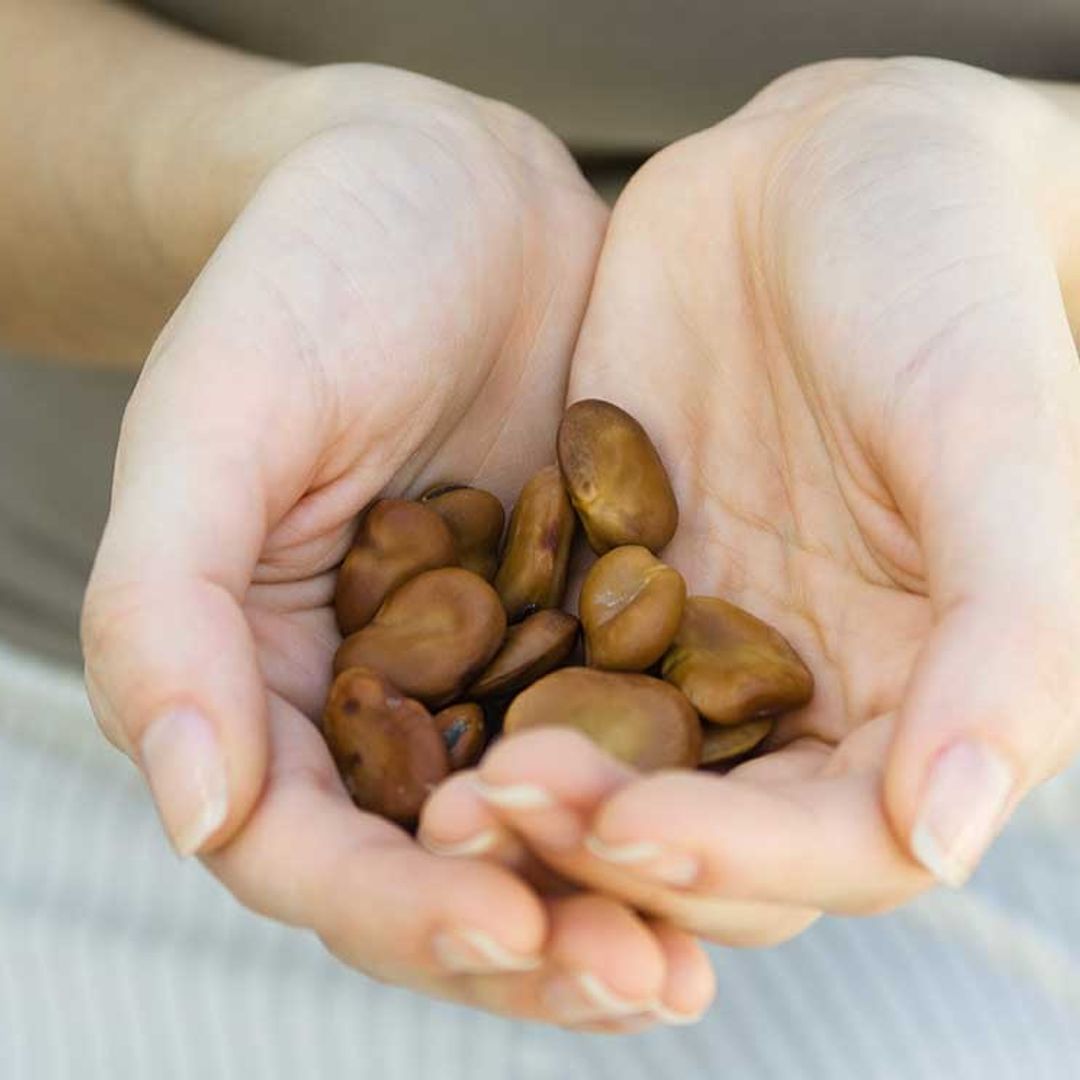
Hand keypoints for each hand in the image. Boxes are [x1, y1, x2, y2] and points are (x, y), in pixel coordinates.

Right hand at [81, 67, 713, 1027]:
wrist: (444, 195)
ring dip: (616, 902)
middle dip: (533, 940)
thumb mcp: (215, 423)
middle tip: (641, 985)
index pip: (310, 850)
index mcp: (267, 681)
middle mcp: (377, 703)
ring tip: (697, 955)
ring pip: (543, 831)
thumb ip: (170, 610)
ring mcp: (488, 672)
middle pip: (439, 873)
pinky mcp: (584, 627)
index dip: (398, 911)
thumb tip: (191, 805)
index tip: (508, 928)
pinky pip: (628, 740)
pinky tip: (744, 833)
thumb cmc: (306, 281)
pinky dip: (673, 802)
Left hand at [420, 58, 1079, 943]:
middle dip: (604, 849)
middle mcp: (810, 691)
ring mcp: (702, 640)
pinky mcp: (613, 582)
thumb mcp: (987, 434)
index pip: (841, 844)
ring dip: (532, 803)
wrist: (820, 174)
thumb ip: (1008, 637)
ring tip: (441, 791)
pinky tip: (414, 703)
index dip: (737, 862)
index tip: (622, 832)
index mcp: (922, 688)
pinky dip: (488, 702)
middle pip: (711, 840)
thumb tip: (946, 833)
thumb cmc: (942, 276)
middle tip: (489, 812)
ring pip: (615, 776)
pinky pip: (544, 667)